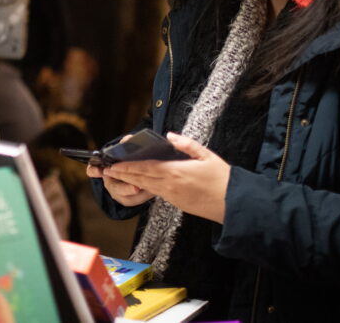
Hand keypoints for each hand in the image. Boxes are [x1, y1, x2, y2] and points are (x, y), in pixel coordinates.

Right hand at [85, 134, 153, 206]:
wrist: (140, 169)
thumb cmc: (130, 157)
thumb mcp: (128, 149)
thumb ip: (127, 143)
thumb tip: (127, 140)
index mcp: (105, 169)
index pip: (93, 171)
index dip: (94, 171)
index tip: (100, 171)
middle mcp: (110, 182)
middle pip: (114, 188)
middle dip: (126, 189)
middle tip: (136, 188)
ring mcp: (118, 193)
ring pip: (126, 198)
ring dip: (138, 195)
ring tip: (148, 190)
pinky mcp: (128, 199)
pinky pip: (135, 201)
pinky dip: (144, 197)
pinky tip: (152, 191)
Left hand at [103, 132, 230, 222]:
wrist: (232, 204)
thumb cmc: (222, 179)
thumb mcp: (206, 155)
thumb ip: (186, 144)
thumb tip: (170, 135)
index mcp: (175, 172)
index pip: (145, 168)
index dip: (127, 167)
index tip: (113, 165)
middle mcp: (170, 185)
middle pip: (140, 179)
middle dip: (122, 175)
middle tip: (106, 171)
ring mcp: (172, 196)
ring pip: (146, 186)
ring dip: (131, 181)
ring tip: (118, 176)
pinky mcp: (176, 202)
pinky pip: (156, 192)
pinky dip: (144, 187)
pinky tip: (139, 183)